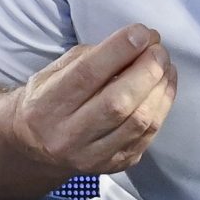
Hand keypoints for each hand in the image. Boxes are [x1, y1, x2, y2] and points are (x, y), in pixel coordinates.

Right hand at [2, 25, 175, 177]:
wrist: (33, 149)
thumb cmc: (47, 100)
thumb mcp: (54, 72)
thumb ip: (91, 58)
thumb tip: (138, 43)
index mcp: (47, 105)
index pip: (87, 74)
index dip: (119, 50)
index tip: (143, 33)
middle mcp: (67, 135)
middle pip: (118, 103)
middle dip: (147, 71)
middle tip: (159, 50)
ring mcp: (91, 156)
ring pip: (138, 122)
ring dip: (160, 89)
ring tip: (166, 66)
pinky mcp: (113, 166)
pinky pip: (146, 137)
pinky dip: (162, 108)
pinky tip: (164, 88)